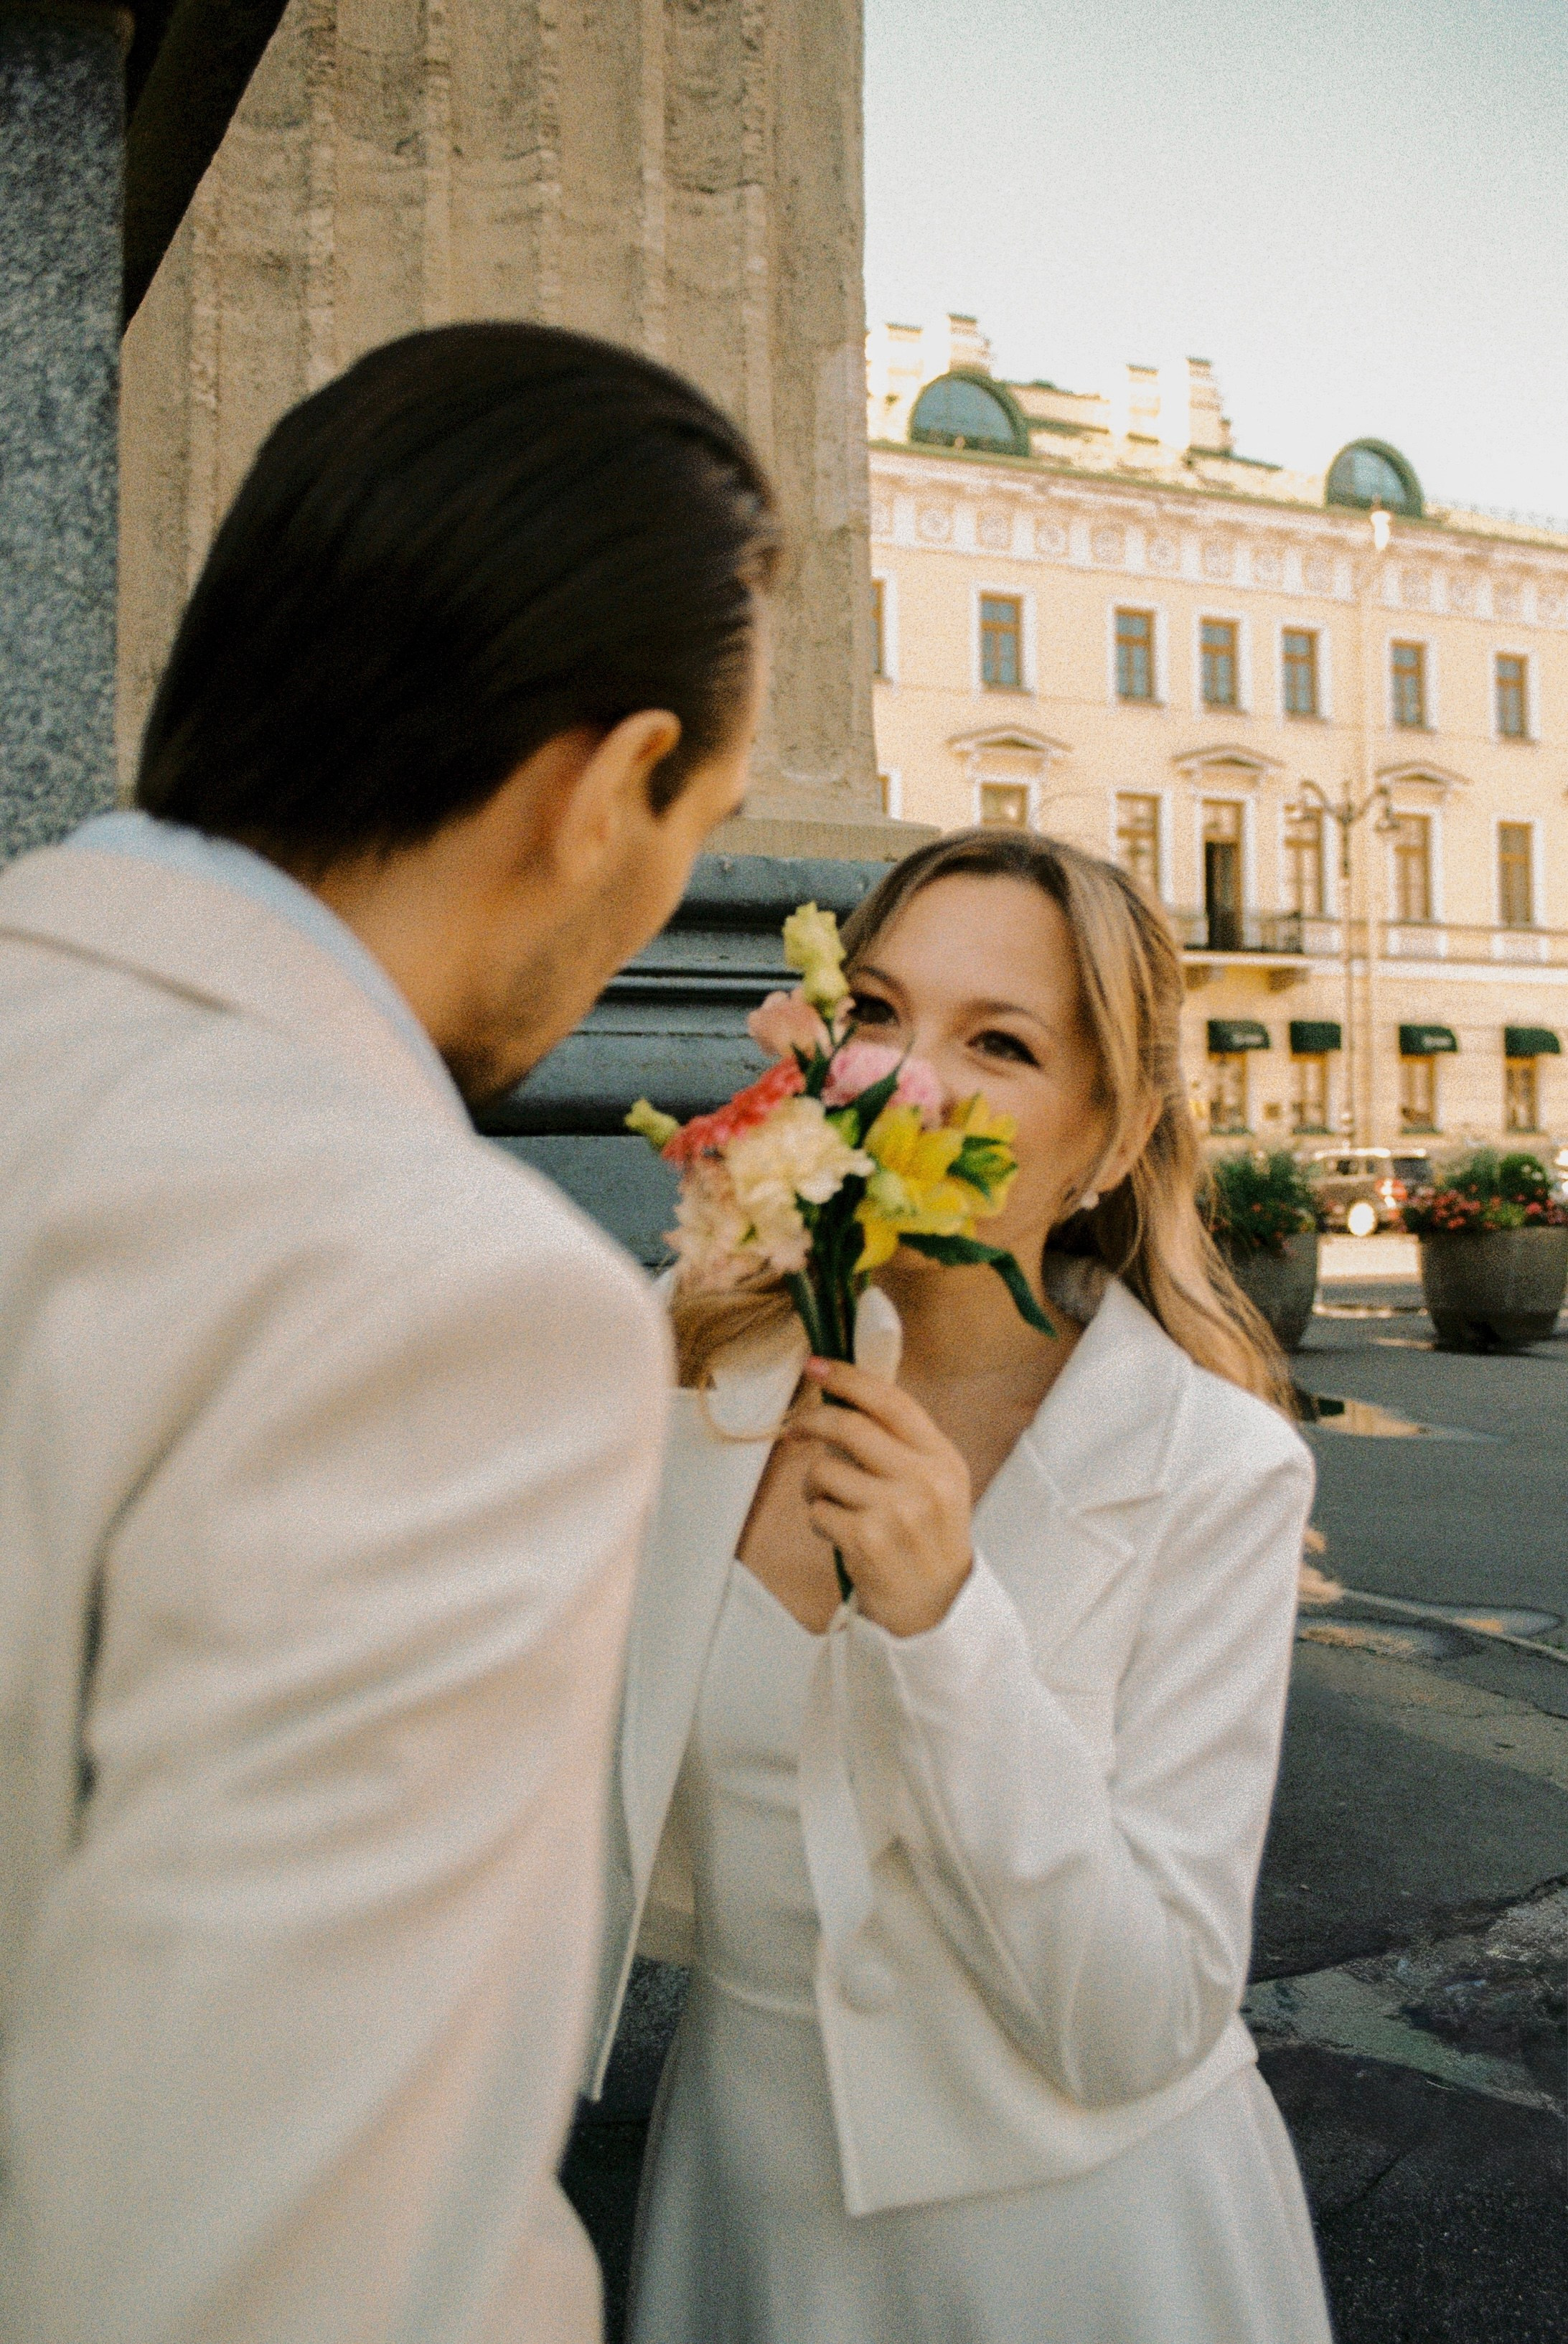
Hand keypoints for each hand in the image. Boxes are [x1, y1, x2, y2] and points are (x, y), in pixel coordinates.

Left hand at [788, 1359, 972, 1637]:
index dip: (848, 1378)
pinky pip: (818, 1510)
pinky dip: (818, 1518)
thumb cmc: (926, 1538)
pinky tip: (840, 1534)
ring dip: (815, 1485)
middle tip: (797, 1429)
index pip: (891, 1401)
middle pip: (850, 1427)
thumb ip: (900, 1444)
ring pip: (824, 1470)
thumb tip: (842, 1400)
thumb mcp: (933, 1483)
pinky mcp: (867, 1541)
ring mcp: (896, 1511)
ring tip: (832, 1503)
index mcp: (942, 1458)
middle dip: (813, 1422)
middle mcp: (924, 1480)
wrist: (936, 1607)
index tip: (816, 1365)